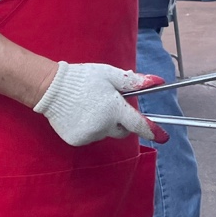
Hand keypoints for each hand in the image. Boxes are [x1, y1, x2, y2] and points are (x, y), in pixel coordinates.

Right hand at [32, 61, 169, 145]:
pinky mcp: (77, 141)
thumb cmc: (84, 78)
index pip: (138, 124)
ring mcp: (89, 135)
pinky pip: (91, 137)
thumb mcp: (110, 75)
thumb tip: (158, 82)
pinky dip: (90, 129)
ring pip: (105, 133)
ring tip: (89, 106)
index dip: (153, 131)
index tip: (164, 137)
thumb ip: (134, 81)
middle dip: (121, 121)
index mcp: (114, 108)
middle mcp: (103, 125)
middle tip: (108, 104)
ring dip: (103, 124)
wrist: (51, 89)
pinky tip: (79, 115)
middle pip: (122, 130)